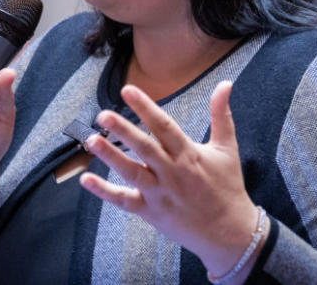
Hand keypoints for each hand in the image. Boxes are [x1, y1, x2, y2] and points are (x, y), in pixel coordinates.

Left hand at [79, 81, 261, 278]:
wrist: (230, 233)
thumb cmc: (228, 187)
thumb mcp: (227, 148)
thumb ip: (221, 114)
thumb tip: (225, 83)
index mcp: (188, 154)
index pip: (164, 126)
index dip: (145, 107)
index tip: (128, 90)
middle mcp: (172, 172)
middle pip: (144, 148)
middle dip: (123, 130)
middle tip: (103, 115)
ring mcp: (159, 193)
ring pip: (131, 172)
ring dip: (111, 156)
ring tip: (92, 139)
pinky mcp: (150, 212)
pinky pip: (124, 201)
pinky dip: (104, 192)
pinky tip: (86, 179)